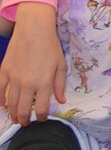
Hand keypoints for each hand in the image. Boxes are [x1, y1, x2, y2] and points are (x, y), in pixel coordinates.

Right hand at [0, 3, 65, 124]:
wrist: (34, 30)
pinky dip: (0, 101)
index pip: (42, 108)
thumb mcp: (61, 65)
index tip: (42, 119)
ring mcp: (13, 78)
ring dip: (13, 113)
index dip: (42, 117)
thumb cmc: (50, 46)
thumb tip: (61, 101)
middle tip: (26, 123)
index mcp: (43, 83)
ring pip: (11, 103)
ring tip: (16, 118)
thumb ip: (60, 85)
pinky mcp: (4, 72)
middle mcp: (27, 84)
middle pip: (23, 109)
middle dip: (25, 120)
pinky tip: (3, 106)